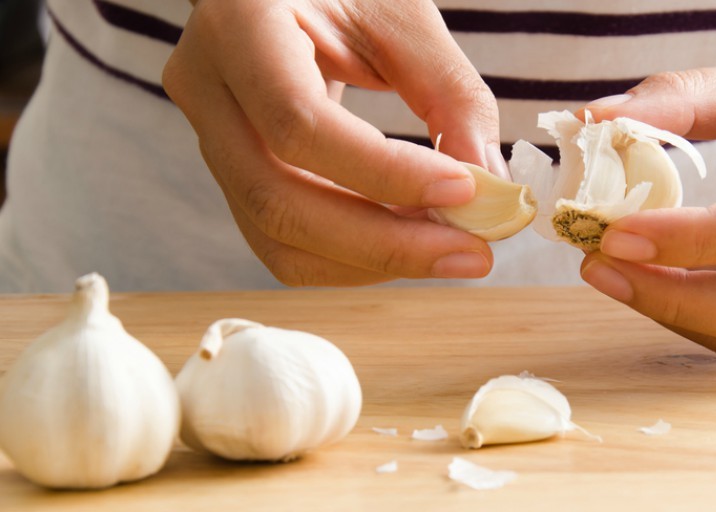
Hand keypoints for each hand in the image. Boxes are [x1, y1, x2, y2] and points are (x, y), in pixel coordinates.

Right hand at [163, 0, 503, 285]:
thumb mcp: (402, 16)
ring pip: (277, 239)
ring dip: (373, 262)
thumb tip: (488, 186)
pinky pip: (285, 241)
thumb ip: (450, 94)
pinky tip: (410, 241)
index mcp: (239, 24)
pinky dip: (354, 257)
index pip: (298, 123)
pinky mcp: (234, 175)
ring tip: (450, 249)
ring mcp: (209, 138)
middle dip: (385, 245)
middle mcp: (206, 87)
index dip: (384, 172)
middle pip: (277, 201)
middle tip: (472, 254)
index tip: (464, 191)